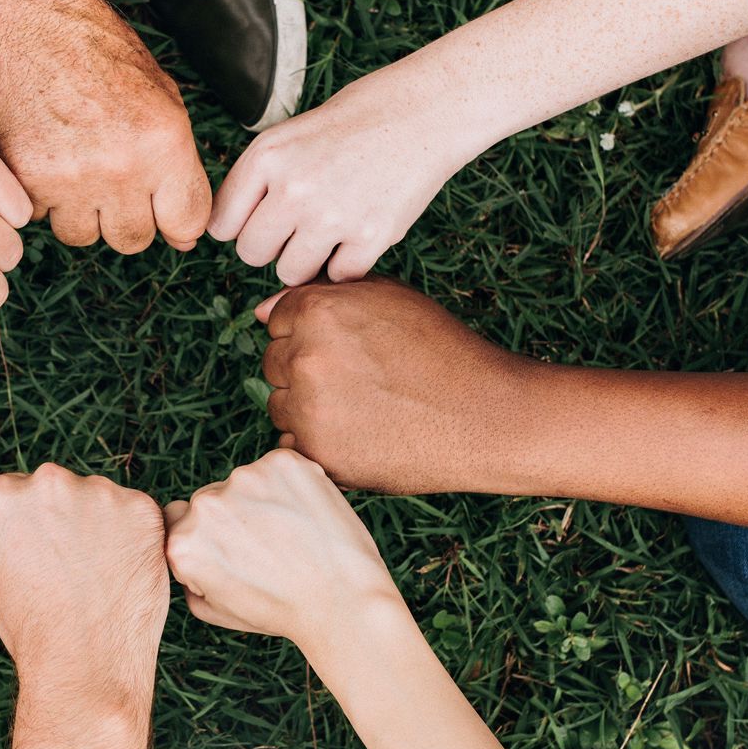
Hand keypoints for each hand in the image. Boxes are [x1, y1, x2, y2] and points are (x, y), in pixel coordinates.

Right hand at [0, 0, 210, 252]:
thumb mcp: (164, 101)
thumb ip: (181, 170)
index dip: (175, 222)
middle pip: (132, 240)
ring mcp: (70, 178)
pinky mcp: (26, 179)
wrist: (34, 24)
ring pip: (83, 236)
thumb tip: (186, 238)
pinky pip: (41, 218)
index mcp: (164, 144)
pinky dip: (43, 197)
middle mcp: (120, 167)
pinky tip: (46, 157)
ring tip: (76, 165)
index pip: (186, 224)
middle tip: (111, 179)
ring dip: (81, 212)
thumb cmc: (102, 57)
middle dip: (125, 218)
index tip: (162, 211)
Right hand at [0, 463, 168, 708]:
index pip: (19, 492)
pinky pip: (138, 514)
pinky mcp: (141, 507)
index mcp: (0, 494)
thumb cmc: (31, 628)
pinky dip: (136, 538)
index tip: (39, 555)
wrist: (82, 663)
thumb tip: (7, 515)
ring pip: (100, 498)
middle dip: (65, 517)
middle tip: (71, 567)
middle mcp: (46, 481)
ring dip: (102, 524)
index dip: (32, 526)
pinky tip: (123, 574)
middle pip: (59, 488)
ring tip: (98, 575)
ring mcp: (97, 491)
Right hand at [164, 449, 396, 655]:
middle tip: (268, 548)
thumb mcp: (215, 611)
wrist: (342, 601)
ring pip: (244, 482)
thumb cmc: (281, 610)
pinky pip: (277, 468)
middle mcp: (206, 504)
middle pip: (210, 499)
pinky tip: (306, 517)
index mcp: (182, 541)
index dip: (206, 538)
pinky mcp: (281, 461)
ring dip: (261, 500)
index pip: (178, 519)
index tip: (233, 554)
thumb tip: (183, 553)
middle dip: (232, 518)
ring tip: (292, 535)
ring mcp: (244, 478)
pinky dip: (290, 485)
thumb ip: (187, 579)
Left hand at [209, 59, 458, 283]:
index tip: (262, 219)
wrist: (426, 110)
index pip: (222, 223)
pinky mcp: (371, 236)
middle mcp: (293, 187)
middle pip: (251, 253)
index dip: (240, 226)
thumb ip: (258, 180)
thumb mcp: (290, 135)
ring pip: (290, 272)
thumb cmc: (356, 121)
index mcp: (267, 157)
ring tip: (330, 229)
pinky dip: (347, 263)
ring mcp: (332, 215)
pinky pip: (338, 276)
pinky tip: (359, 233)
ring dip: (307, 260)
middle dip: (271, 246)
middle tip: (299, 225)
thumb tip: (229, 231)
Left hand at [259, 279, 535, 493]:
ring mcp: (307, 409)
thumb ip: (323, 294)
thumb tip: (262, 311)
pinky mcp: (316, 454)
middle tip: (362, 380)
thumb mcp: (389, 298)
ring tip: (364, 407)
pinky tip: (359, 434)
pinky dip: (316, 442)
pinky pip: (291, 443)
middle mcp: (304, 357)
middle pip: (274, 361)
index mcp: (316, 311)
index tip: (348, 347)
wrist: (485, 416)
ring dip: (307, 406)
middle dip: (307, 368)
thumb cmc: (441, 349)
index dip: (312, 332)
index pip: (278, 319)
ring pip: (279, 403)